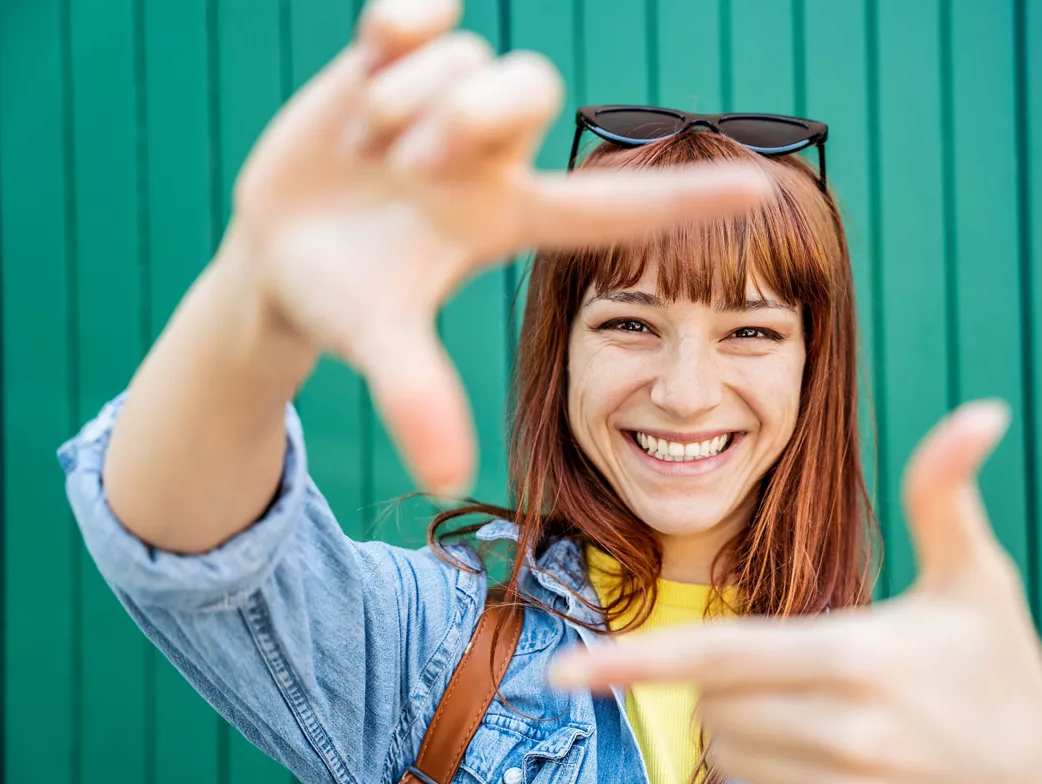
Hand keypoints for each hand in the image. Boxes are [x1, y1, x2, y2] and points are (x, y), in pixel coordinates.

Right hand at [225, 0, 771, 495]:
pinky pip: (422, 13)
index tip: (764, 192)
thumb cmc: (341, 303)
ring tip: (361, 152)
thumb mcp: (377, 342)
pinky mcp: (394, 60)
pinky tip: (376, 45)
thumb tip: (446, 480)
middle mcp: (494, 156)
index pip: (616, 206)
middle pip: (532, 88)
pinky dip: (402, 22)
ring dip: (401, 104)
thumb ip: (415, 396)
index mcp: (511, 220)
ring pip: (465, 61)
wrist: (277, 254)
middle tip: (406, 169)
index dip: (686, 201)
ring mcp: (447, 104)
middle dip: (462, 119)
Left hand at [551, 402, 1041, 783]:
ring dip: (751, 733)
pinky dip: (776, 783)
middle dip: (727, 685)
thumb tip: (982, 411)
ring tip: (829, 717)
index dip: (633, 661)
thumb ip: (948, 495)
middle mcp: (842, 736)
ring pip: (732, 760)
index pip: (718, 656)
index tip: (564, 671)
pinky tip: (839, 766)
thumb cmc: (1008, 677)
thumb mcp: (979, 582)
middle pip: (713, 707)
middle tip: (800, 670)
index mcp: (858, 658)